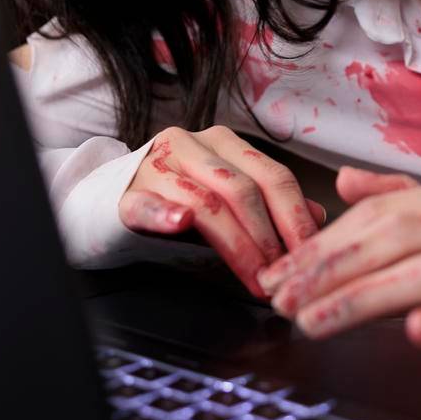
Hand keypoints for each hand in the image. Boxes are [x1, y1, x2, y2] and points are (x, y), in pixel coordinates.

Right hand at [121, 126, 326, 298]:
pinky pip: (147, 203)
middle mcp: (191, 145)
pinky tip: (180, 224)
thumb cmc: (172, 202)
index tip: (311, 253)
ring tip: (255, 276)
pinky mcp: (125, 194)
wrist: (102, 203)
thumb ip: (269, 205)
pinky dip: (165, 213)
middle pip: (243, 189)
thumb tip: (318, 216)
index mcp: (223, 143)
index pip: (272, 175)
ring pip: (206, 202)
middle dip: (269, 237)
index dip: (295, 216)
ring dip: (237, 244)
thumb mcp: (225, 200)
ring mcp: (156, 166)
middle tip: (283, 276)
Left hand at [257, 168, 420, 400]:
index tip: (278, 275)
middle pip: (398, 235)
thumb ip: (408, 203)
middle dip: (330, 269)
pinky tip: (413, 332)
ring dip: (363, 297)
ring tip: (313, 322)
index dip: (324, 243)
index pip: (382, 212)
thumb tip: (344, 181)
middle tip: (281, 300)